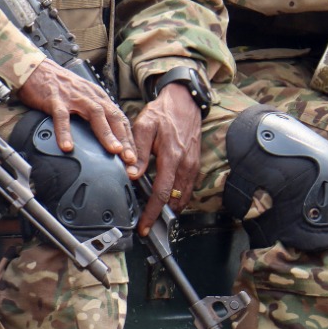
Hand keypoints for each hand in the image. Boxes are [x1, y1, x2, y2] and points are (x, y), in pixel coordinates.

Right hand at [15, 61, 132, 163]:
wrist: (36, 69)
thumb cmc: (58, 86)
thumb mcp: (82, 98)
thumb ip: (93, 114)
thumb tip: (105, 137)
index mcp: (98, 97)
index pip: (119, 118)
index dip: (129, 138)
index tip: (134, 157)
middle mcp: (90, 96)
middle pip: (113, 117)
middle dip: (124, 138)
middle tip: (130, 158)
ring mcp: (73, 97)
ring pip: (95, 114)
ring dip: (106, 133)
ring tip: (113, 150)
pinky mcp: (55, 100)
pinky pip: (62, 117)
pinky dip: (65, 132)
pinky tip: (67, 146)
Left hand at [130, 84, 202, 235]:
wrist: (184, 102)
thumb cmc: (162, 112)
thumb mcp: (144, 126)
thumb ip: (139, 151)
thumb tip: (132, 174)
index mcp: (171, 156)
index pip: (161, 192)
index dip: (152, 212)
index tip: (145, 226)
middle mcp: (185, 165)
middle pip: (175, 200)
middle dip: (161, 216)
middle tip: (148, 226)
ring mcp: (192, 166)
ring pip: (183, 197)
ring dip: (171, 209)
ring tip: (156, 216)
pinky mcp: (195, 164)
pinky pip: (188, 188)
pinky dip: (179, 198)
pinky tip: (167, 200)